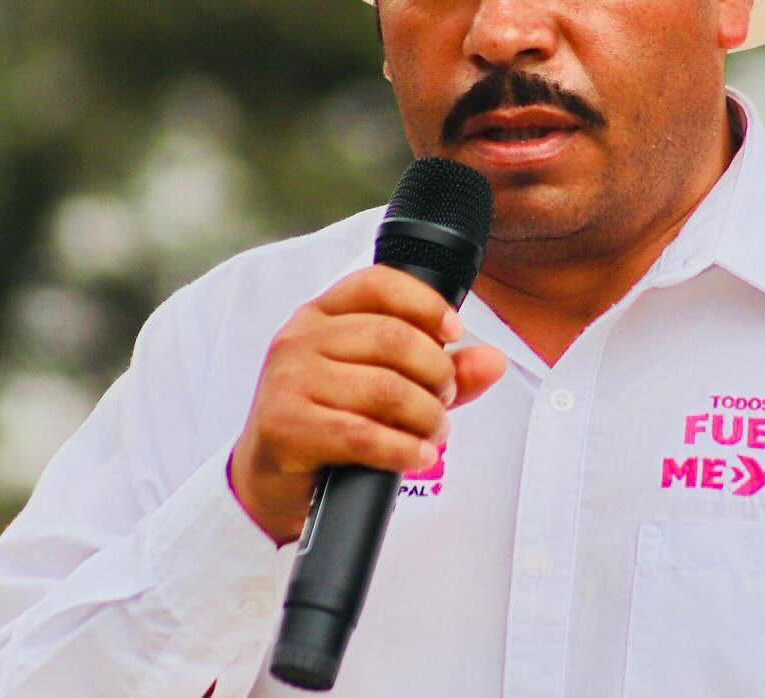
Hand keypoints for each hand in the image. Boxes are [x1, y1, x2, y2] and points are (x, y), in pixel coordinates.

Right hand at [228, 265, 505, 543]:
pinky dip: (402, 448)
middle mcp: (300, 339)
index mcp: (321, 314)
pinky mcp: (285, 425)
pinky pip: (361, 434)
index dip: (424, 303)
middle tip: (445, 398)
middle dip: (436, 372)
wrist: (271, 480)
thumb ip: (441, 370)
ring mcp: (288, 380)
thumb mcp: (384, 386)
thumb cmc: (330, 421)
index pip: (378, 284)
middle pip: (391, 338)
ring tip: (434, 430)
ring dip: (425, 415)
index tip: (454, 331)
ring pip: (384, 389)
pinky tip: (417, 455)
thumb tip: (493, 361)